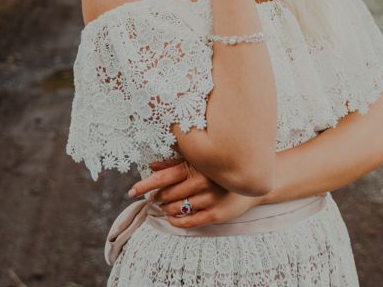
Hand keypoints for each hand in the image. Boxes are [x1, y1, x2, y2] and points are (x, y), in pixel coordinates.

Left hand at [127, 158, 261, 228]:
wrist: (250, 180)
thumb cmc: (219, 167)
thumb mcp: (197, 160)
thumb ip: (174, 162)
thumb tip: (151, 164)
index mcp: (196, 166)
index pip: (164, 177)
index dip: (146, 184)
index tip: (132, 190)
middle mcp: (202, 182)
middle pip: (169, 194)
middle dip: (157, 198)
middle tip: (152, 198)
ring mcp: (210, 199)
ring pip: (178, 209)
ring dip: (166, 209)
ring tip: (163, 206)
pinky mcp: (216, 214)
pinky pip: (190, 221)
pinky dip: (177, 221)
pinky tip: (171, 218)